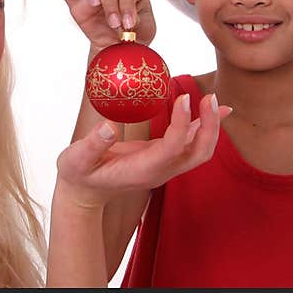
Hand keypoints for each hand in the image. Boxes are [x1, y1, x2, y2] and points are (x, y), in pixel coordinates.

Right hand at [53, 0, 155, 53]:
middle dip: (110, 1)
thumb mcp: (145, 29)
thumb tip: (127, 21)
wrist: (120, 49)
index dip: (128, 4)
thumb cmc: (137, 34)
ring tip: (94, 4)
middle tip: (113, 22)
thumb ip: (139, 22)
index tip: (128, 25)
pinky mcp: (77, 3)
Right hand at [54, 92, 231, 208]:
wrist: (84, 194)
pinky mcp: (163, 157)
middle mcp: (160, 170)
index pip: (172, 148)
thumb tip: (108, 127)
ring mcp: (165, 166)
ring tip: (215, 100)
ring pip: (199, 151)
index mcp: (142, 170)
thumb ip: (91, 145)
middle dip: (209, 127)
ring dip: (210, 126)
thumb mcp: (76, 160)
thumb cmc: (79, 176)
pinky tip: (216, 110)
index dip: (181, 125)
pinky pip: (191, 144)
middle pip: (198, 154)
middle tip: (209, 98)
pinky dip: (205, 127)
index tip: (183, 99)